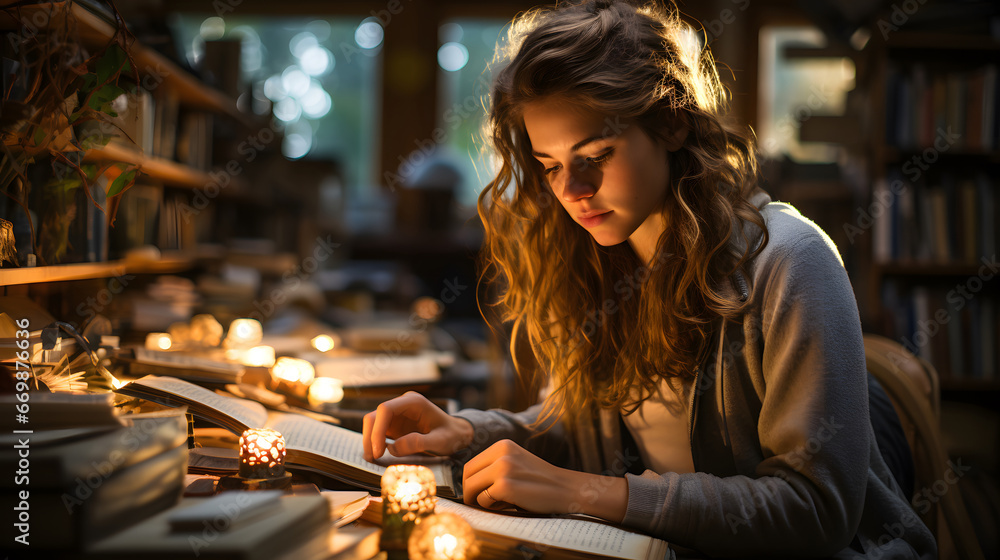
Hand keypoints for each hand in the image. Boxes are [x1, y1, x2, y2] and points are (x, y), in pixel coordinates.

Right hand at [362, 391, 473, 461]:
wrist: (456, 435)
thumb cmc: (451, 436)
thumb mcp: (440, 441)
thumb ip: (419, 443)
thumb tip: (394, 448)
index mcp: (413, 402)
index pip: (386, 409)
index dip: (378, 429)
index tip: (379, 450)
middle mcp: (402, 405)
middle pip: (375, 416)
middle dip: (370, 436)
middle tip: (372, 458)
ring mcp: (397, 415)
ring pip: (373, 424)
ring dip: (370, 441)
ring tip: (372, 459)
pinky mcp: (394, 426)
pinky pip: (378, 432)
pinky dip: (374, 443)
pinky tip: (377, 456)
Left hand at [462, 439, 626, 519]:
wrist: (565, 489)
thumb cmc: (539, 481)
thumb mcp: (515, 462)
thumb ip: (494, 466)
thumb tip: (466, 483)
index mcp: (502, 445)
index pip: (470, 465)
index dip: (470, 483)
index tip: (476, 494)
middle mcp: (501, 453)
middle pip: (467, 476)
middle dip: (469, 493)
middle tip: (481, 503)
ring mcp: (503, 469)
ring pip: (471, 489)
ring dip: (480, 501)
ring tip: (499, 502)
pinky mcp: (505, 486)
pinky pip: (483, 500)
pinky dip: (492, 506)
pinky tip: (509, 504)